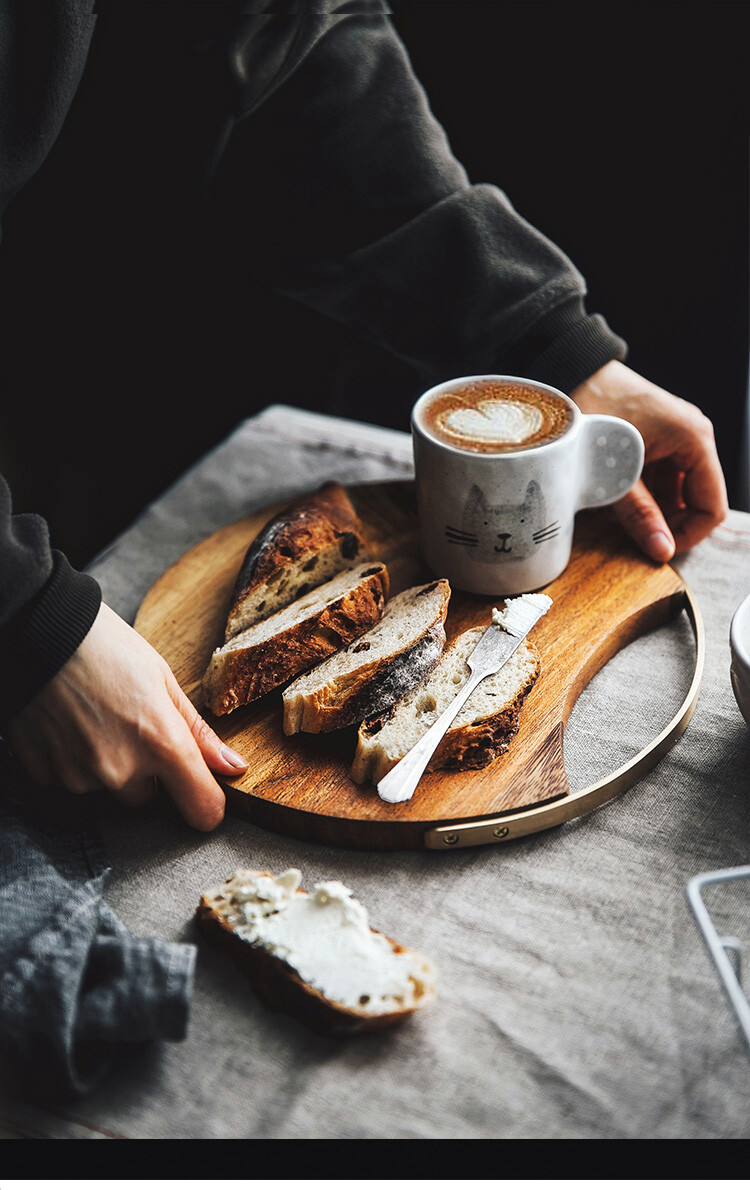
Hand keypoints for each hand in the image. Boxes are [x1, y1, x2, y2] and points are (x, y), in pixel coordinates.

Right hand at [3, 603, 247, 830]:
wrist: (37, 633)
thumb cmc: (104, 646)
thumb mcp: (163, 679)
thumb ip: (199, 732)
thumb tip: (234, 768)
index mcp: (161, 743)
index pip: (203, 810)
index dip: (208, 803)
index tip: (204, 791)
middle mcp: (122, 770)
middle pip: (148, 796)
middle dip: (145, 770)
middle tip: (129, 723)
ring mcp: (80, 777)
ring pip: (108, 787)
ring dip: (107, 763)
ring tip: (95, 715)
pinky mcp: (47, 775)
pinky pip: (74, 779)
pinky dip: (74, 759)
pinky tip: (69, 722)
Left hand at [571, 360, 728, 560]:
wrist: (570, 370)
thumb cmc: (592, 407)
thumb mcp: (614, 472)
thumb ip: (639, 514)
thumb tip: (662, 551)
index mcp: (694, 439)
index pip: (712, 506)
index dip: (688, 534)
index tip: (657, 549)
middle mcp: (692, 437)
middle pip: (694, 501)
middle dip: (665, 523)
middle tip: (632, 534)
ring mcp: (674, 438)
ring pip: (673, 493)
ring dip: (650, 510)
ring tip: (616, 514)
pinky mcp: (655, 440)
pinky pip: (658, 479)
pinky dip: (640, 495)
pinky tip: (614, 498)